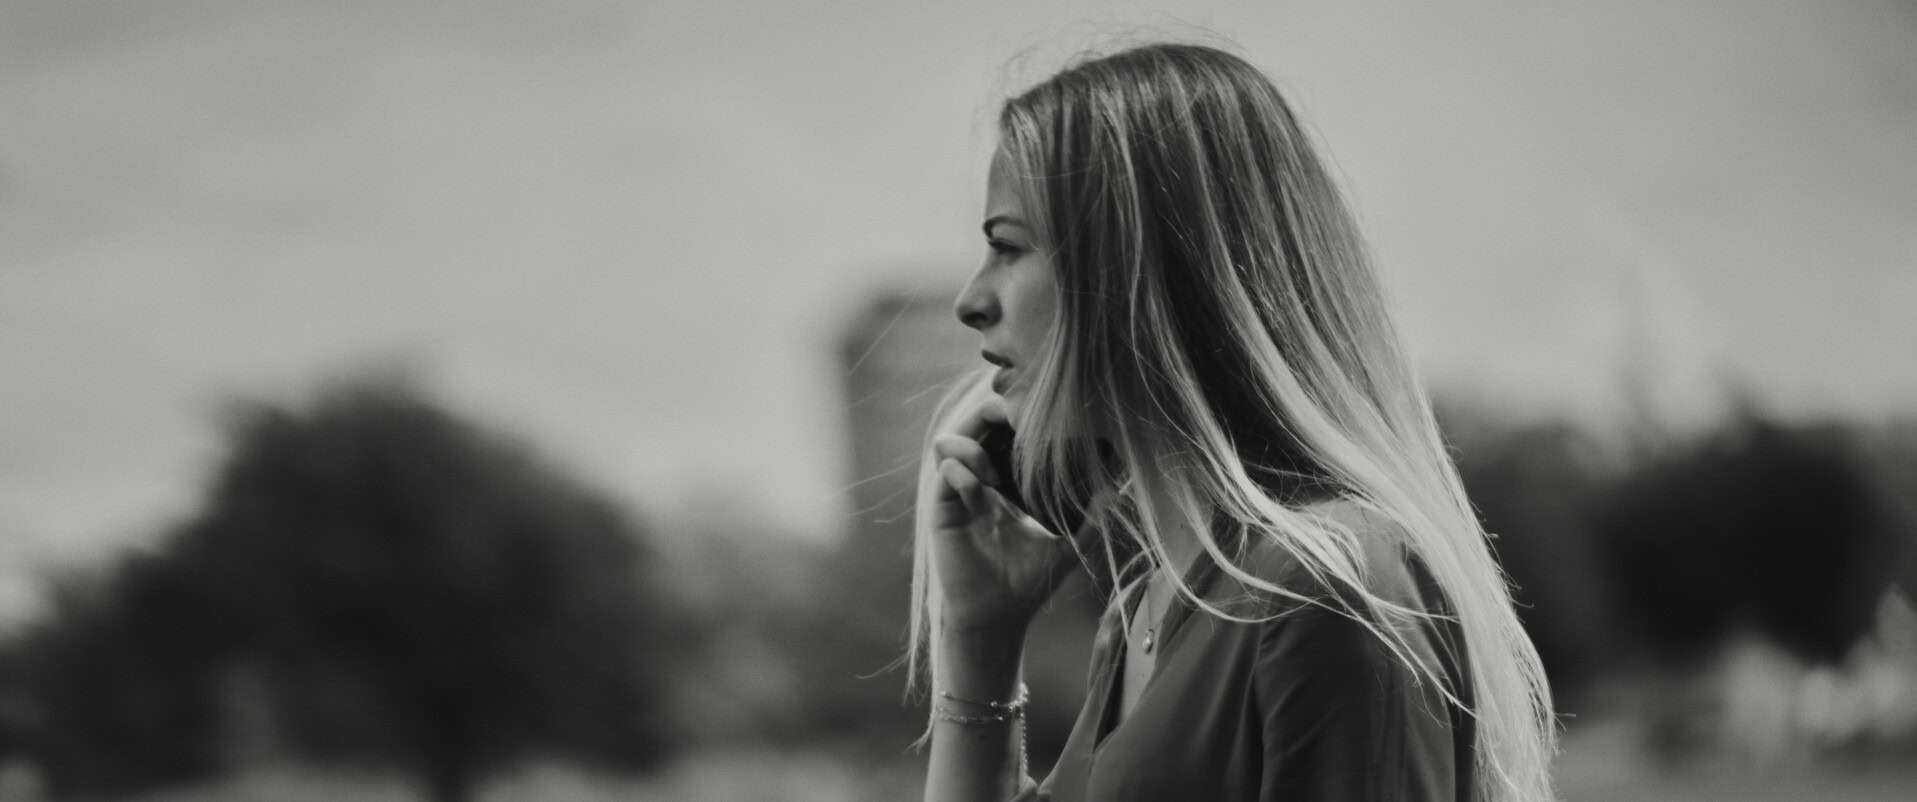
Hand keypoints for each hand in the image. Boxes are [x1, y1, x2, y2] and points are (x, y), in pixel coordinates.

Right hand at [927, 392, 1106, 632]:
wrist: (998, 618)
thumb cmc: (1029, 583)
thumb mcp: (1069, 545)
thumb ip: (1094, 517)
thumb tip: (1124, 487)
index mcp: (1004, 481)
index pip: (1004, 430)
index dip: (1017, 412)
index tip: (1044, 414)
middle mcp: (977, 480)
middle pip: (975, 424)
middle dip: (994, 410)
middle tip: (1018, 415)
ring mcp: (956, 493)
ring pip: (950, 440)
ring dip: (974, 443)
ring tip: (996, 470)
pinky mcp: (941, 510)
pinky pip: (945, 472)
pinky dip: (963, 472)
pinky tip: (984, 491)